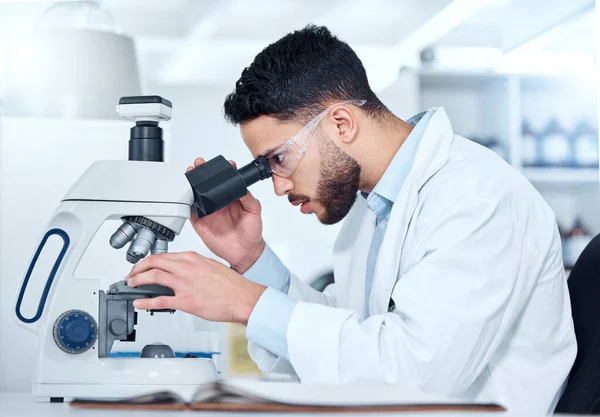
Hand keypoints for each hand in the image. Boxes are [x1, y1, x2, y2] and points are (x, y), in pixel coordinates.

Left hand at [126, 252, 265, 323]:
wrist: (242, 297)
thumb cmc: (232, 285)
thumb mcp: (212, 266)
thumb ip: (195, 266)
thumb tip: (184, 271)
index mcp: (192, 258)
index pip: (164, 256)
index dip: (150, 261)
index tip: (145, 266)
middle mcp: (186, 268)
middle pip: (154, 262)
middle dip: (138, 268)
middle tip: (132, 274)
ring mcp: (184, 284)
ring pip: (153, 277)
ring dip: (138, 280)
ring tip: (131, 284)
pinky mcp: (185, 301)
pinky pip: (160, 301)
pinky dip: (146, 302)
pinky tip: (139, 303)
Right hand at [187, 158, 264, 273]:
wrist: (244, 252)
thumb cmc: (252, 233)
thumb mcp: (254, 212)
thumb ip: (248, 198)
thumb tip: (242, 186)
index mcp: (232, 197)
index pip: (225, 180)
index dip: (223, 170)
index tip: (223, 164)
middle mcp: (219, 202)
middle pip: (207, 184)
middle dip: (202, 172)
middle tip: (199, 163)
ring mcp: (208, 211)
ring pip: (197, 193)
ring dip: (192, 183)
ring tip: (190, 173)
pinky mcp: (200, 222)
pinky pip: (190, 210)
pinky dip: (186, 202)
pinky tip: (185, 194)